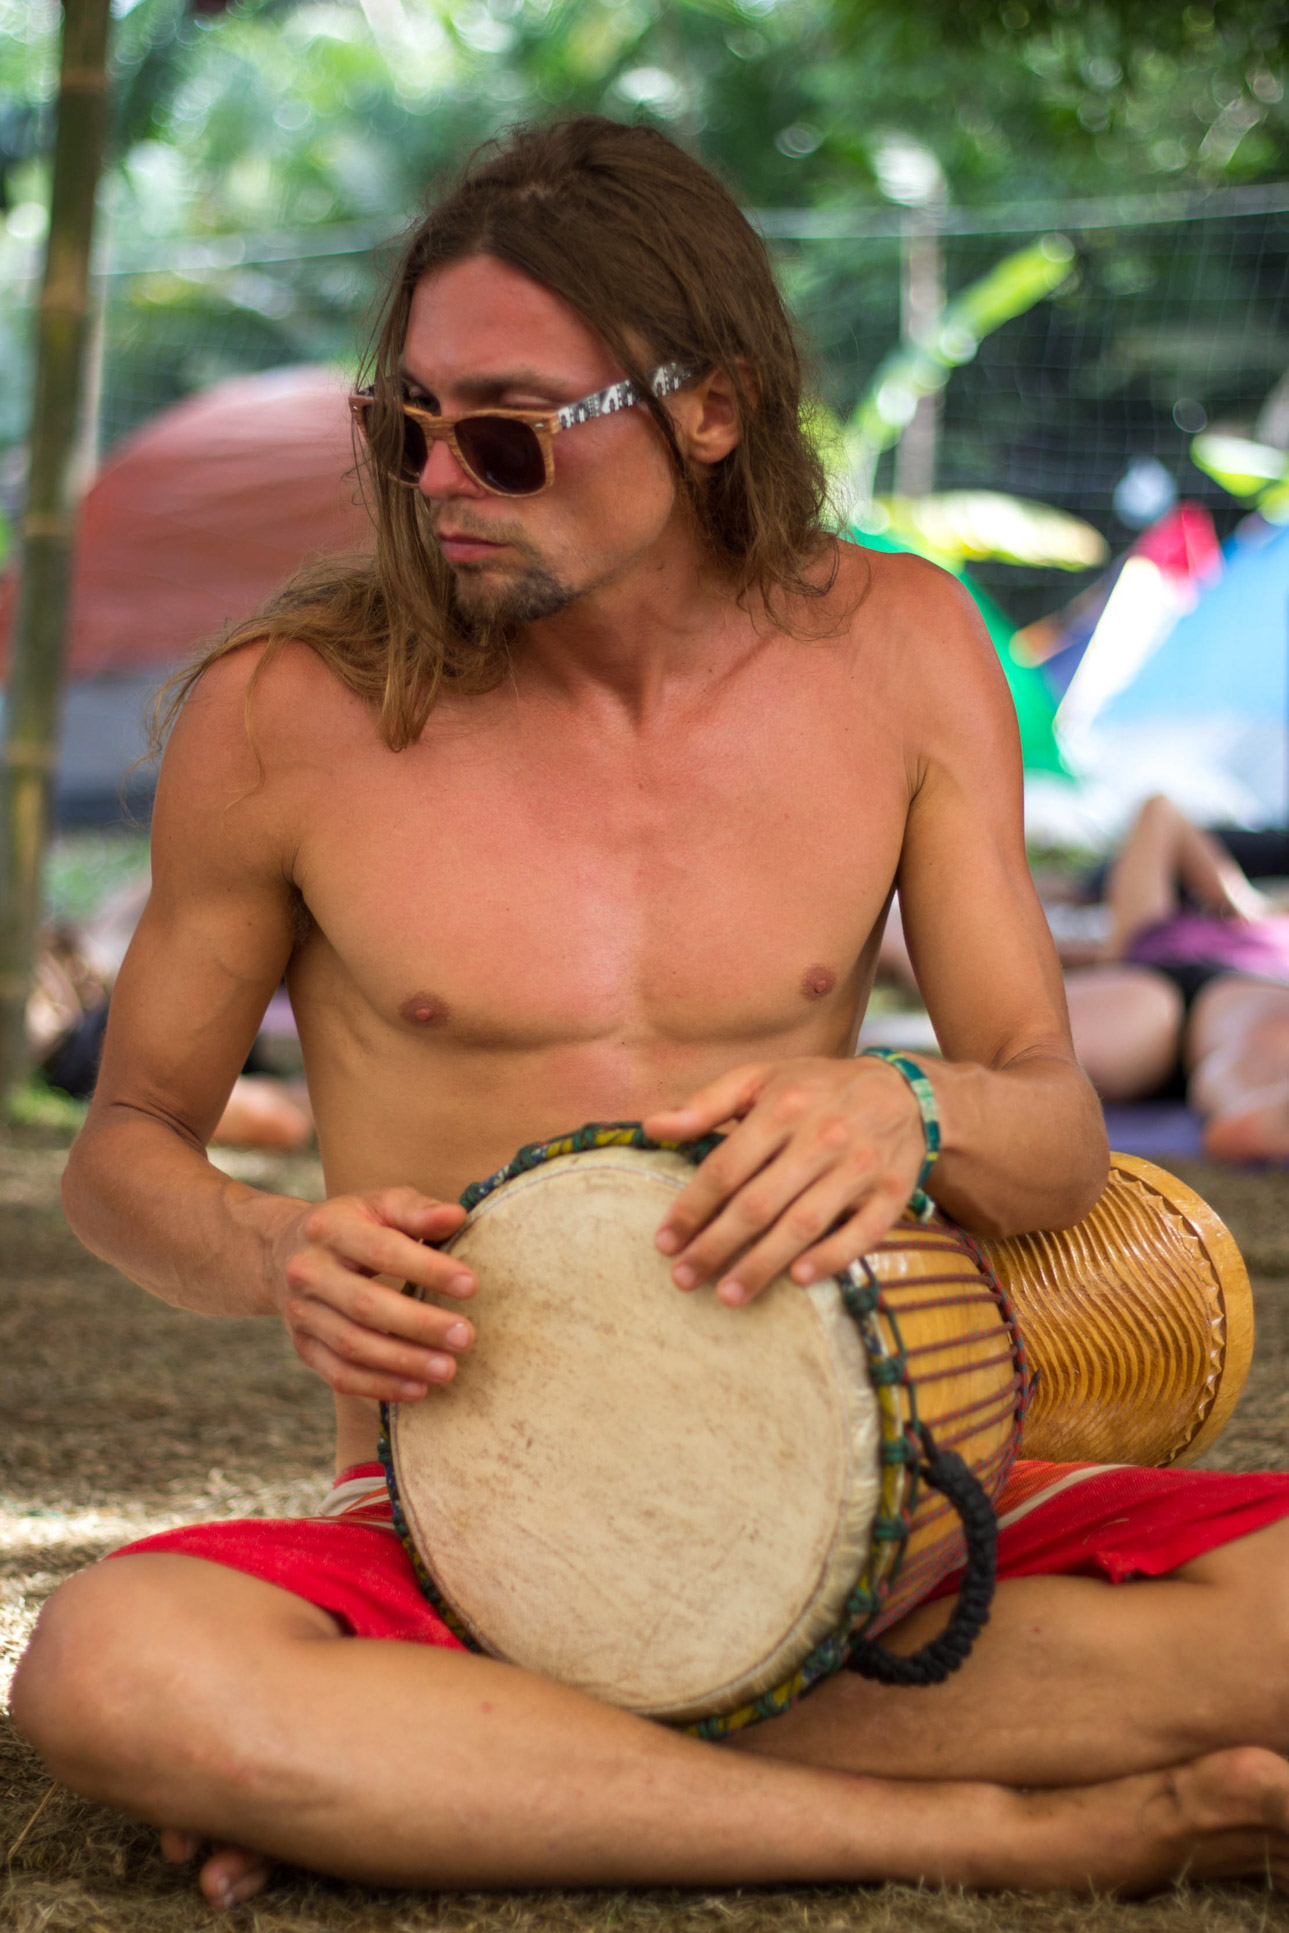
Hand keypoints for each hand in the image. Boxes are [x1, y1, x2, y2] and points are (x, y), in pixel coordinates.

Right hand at [274, 1188, 474, 1400]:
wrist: (282, 1251)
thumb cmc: (350, 1224)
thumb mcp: (378, 1204)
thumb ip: (416, 1210)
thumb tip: (457, 1216)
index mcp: (329, 1228)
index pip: (382, 1251)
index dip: (427, 1269)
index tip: (471, 1285)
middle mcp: (308, 1272)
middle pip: (365, 1305)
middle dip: (420, 1324)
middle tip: (465, 1337)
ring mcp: (301, 1313)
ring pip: (352, 1345)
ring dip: (403, 1362)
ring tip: (448, 1368)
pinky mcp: (303, 1347)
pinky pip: (339, 1375)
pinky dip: (379, 1386)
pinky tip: (417, 1389)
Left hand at [643, 1057, 926, 1306]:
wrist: (903, 1091)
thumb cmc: (816, 1088)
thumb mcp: (760, 1079)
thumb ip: (705, 1104)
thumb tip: (652, 1127)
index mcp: (783, 1107)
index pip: (726, 1167)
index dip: (691, 1208)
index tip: (665, 1242)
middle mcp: (822, 1137)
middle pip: (759, 1203)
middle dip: (716, 1246)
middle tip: (683, 1278)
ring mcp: (860, 1167)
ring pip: (804, 1223)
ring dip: (762, 1264)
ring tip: (727, 1295)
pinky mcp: (893, 1192)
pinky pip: (862, 1233)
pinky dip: (831, 1258)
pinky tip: (798, 1279)